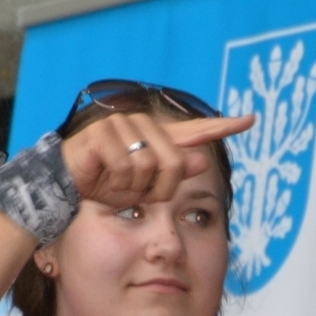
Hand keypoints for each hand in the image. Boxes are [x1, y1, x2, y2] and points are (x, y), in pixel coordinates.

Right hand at [61, 113, 253, 208]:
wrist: (64, 189)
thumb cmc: (104, 188)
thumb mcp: (144, 189)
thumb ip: (174, 175)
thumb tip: (205, 161)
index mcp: (156, 139)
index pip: (196, 131)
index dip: (223, 127)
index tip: (251, 120)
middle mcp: (143, 125)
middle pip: (175, 162)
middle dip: (160, 189)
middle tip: (138, 196)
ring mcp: (122, 125)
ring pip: (151, 166)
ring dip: (135, 189)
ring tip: (116, 186)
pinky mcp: (103, 132)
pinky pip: (127, 167)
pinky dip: (117, 184)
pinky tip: (103, 180)